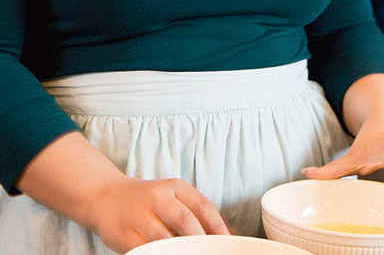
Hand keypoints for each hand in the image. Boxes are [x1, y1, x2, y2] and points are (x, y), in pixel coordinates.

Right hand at [15, 132, 230, 254]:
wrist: (106, 197)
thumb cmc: (146, 200)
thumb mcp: (169, 196)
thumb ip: (191, 211)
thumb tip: (221, 234)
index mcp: (174, 186)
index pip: (202, 205)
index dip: (217, 225)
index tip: (227, 241)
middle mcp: (157, 197)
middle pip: (186, 222)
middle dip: (201, 241)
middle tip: (210, 252)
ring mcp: (140, 216)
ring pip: (166, 239)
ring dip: (182, 251)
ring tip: (192, 254)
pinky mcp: (125, 234)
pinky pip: (147, 250)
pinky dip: (160, 254)